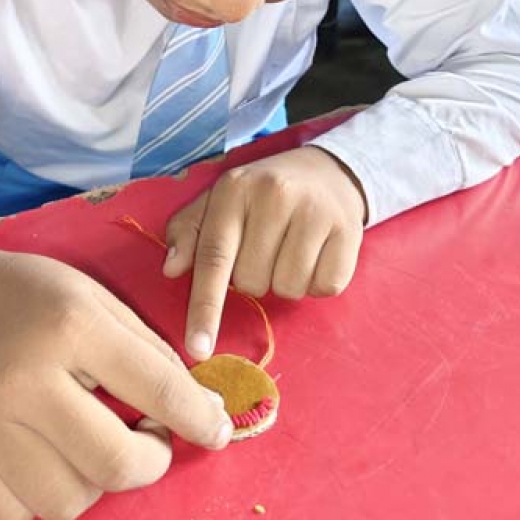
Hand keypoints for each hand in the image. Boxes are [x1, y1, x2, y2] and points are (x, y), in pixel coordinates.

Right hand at [0, 241, 232, 519]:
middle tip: (150, 437)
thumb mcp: (103, 302)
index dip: (200, 419)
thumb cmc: (41, 299)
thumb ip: (154, 355)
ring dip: (96, 480)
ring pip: (71, 501)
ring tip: (88, 438)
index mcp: (71, 326)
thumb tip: (206, 413)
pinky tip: (47, 454)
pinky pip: (21, 518)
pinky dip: (45, 497)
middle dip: (152, 460)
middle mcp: (24, 379)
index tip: (218, 432)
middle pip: (116, 465)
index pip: (157, 389)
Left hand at [164, 146, 366, 360]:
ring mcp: (315, 211)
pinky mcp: (348, 231)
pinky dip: (316, 282)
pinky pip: (324, 288)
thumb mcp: (219, 202)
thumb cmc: (261, 194)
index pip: (214, 256)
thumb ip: (189, 232)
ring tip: (290, 249)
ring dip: (285, 281)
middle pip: (251, 282)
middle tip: (265, 248)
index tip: (197, 348)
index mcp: (235, 189)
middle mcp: (275, 195)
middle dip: (253, 277)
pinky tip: (316, 254)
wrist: (327, 171)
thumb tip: (171, 268)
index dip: (205, 306)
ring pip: (288, 288)